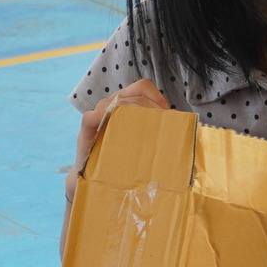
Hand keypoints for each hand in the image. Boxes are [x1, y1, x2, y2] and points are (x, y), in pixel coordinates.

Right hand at [70, 78, 171, 199]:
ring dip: (130, 116)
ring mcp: (97, 116)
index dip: (156, 97)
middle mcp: (111, 104)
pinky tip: (111, 128)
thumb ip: (157, 130)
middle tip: (159, 131)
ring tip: (141, 134)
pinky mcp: (85, 130)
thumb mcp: (144, 142)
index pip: (142, 87)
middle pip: (131, 96)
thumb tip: (180, 124)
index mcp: (127, 103)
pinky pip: (90, 117)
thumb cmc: (125, 159)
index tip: (167, 115)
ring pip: (113, 103)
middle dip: (148, 111)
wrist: (98, 179)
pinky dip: (101, 118)